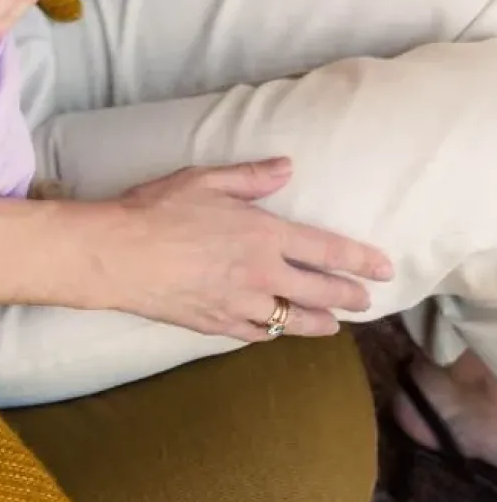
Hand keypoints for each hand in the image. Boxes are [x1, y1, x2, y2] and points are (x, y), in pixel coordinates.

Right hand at [74, 159, 393, 338]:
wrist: (118, 255)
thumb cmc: (157, 209)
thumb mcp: (205, 180)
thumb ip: (251, 176)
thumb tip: (287, 167)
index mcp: (262, 235)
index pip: (326, 250)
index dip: (359, 260)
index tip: (383, 268)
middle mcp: (261, 275)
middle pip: (320, 293)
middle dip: (349, 296)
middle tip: (366, 300)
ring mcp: (241, 305)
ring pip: (293, 322)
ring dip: (319, 323)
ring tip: (332, 324)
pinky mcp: (217, 325)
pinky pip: (257, 334)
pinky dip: (272, 332)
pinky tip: (275, 329)